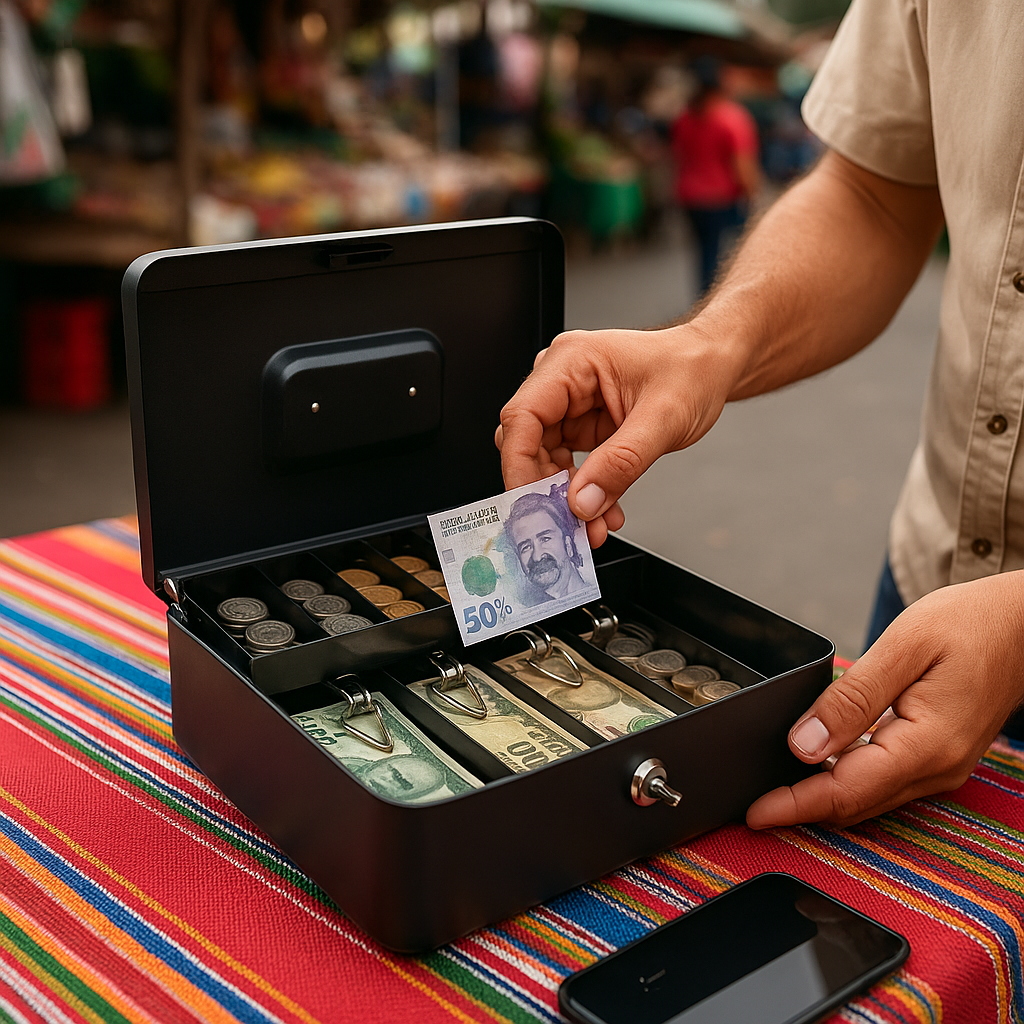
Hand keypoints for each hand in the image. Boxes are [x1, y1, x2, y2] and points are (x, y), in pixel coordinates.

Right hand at [495, 324, 737, 545]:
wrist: (712, 367)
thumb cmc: (692, 370)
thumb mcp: (664, 418)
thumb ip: (622, 462)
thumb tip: (582, 501)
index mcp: (572, 361)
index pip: (522, 416)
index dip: (519, 465)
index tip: (530, 504)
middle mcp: (562, 380)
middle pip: (527, 443)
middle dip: (546, 490)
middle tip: (568, 524)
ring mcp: (569, 405)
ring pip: (544, 461)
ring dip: (566, 498)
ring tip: (595, 525)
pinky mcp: (580, 426)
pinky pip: (566, 467)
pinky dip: (582, 493)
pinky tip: (603, 511)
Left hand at [747, 571, 1023, 828]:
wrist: (1023, 624)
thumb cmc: (971, 624)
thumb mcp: (902, 648)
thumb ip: (851, 699)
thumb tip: (804, 743)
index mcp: (926, 745)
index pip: (845, 791)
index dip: (794, 805)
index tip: (754, 813)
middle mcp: (935, 768)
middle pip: (854, 803)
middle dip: (800, 808)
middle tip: (751, 803)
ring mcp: (940, 767)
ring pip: (867, 797)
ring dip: (820, 797)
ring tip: (774, 787)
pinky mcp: (937, 756)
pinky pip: (882, 781)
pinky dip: (845, 780)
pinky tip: (817, 765)